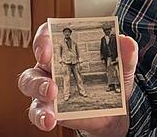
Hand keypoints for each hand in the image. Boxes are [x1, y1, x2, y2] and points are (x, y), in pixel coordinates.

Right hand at [18, 22, 138, 135]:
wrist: (113, 111)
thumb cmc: (109, 81)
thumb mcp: (121, 67)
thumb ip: (124, 54)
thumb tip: (127, 42)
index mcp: (64, 50)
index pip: (46, 37)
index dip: (43, 40)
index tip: (47, 50)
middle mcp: (49, 68)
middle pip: (34, 66)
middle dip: (39, 75)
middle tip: (51, 85)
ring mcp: (45, 89)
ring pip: (30, 87)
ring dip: (38, 93)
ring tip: (50, 101)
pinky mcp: (48, 109)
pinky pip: (37, 112)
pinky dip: (41, 116)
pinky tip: (50, 120)